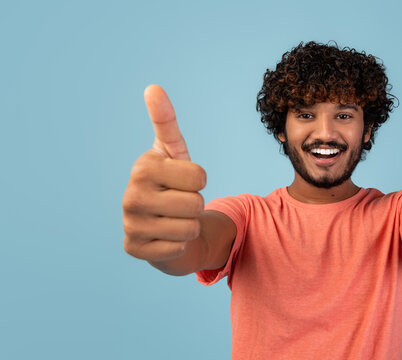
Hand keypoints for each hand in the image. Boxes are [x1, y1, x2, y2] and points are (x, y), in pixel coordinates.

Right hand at [122, 85, 206, 261]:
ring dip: (189, 226)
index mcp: (143, 167)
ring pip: (189, 228)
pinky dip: (178, 245)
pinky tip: (165, 236)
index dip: (199, 180)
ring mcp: (130, 225)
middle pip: (196, 204)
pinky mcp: (134, 249)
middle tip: (179, 203)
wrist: (162, 224)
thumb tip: (153, 87)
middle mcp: (130, 196)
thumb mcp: (174, 153)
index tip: (183, 181)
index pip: (200, 177)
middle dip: (195, 205)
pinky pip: (178, 249)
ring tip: (174, 219)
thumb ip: (166, 122)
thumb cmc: (172, 184)